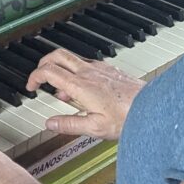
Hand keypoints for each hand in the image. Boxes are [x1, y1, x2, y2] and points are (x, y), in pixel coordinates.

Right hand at [28, 48, 143, 140]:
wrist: (152, 107)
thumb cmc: (128, 117)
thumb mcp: (95, 128)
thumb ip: (69, 124)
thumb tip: (50, 123)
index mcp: (80, 86)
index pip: (48, 71)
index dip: (34, 77)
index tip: (31, 86)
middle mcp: (88, 72)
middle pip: (57, 55)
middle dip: (43, 63)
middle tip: (39, 76)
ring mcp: (99, 68)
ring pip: (71, 58)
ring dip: (60, 69)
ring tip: (62, 90)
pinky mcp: (109, 69)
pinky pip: (85, 64)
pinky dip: (76, 72)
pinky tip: (82, 89)